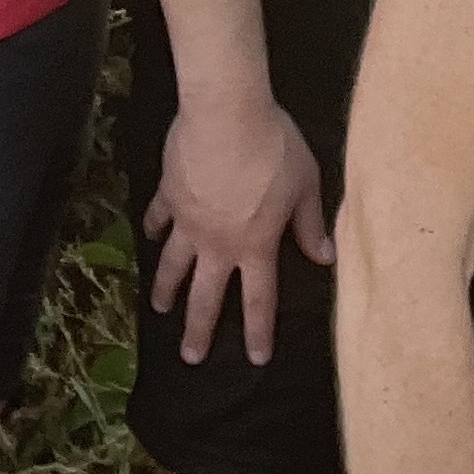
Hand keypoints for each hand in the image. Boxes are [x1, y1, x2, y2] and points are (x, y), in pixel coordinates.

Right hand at [145, 86, 331, 365]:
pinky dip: (153, 227)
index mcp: (255, 245)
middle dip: (198, 330)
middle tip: (190, 357)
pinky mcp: (169, 193)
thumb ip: (310, 224)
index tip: (255, 358)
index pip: (258, 298)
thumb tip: (324, 258)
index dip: (257, 331)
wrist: (226, 114)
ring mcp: (188, 221)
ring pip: (172, 265)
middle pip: (206, 296)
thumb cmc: (274, 148)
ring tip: (159, 308)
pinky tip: (149, 234)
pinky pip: (158, 216)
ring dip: (166, 289)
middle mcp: (218, 243)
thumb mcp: (305, 185)